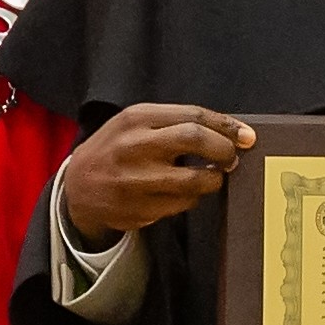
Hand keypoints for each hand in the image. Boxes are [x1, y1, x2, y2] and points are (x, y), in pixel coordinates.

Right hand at [61, 103, 258, 244]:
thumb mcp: (136, 124)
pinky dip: (192, 199)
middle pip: (195, 139)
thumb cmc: (117, 149)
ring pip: (194, 180)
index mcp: (137, 118)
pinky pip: (181, 205)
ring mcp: (135, 181)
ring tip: (212, 176)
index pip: (193, 116)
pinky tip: (184, 192)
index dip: (227, 126)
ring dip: (213, 180)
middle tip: (232, 158)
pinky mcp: (138, 209)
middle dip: (224, 150)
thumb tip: (231, 132)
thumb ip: (175, 123)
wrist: (78, 186)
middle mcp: (135, 146)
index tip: (247, 136)